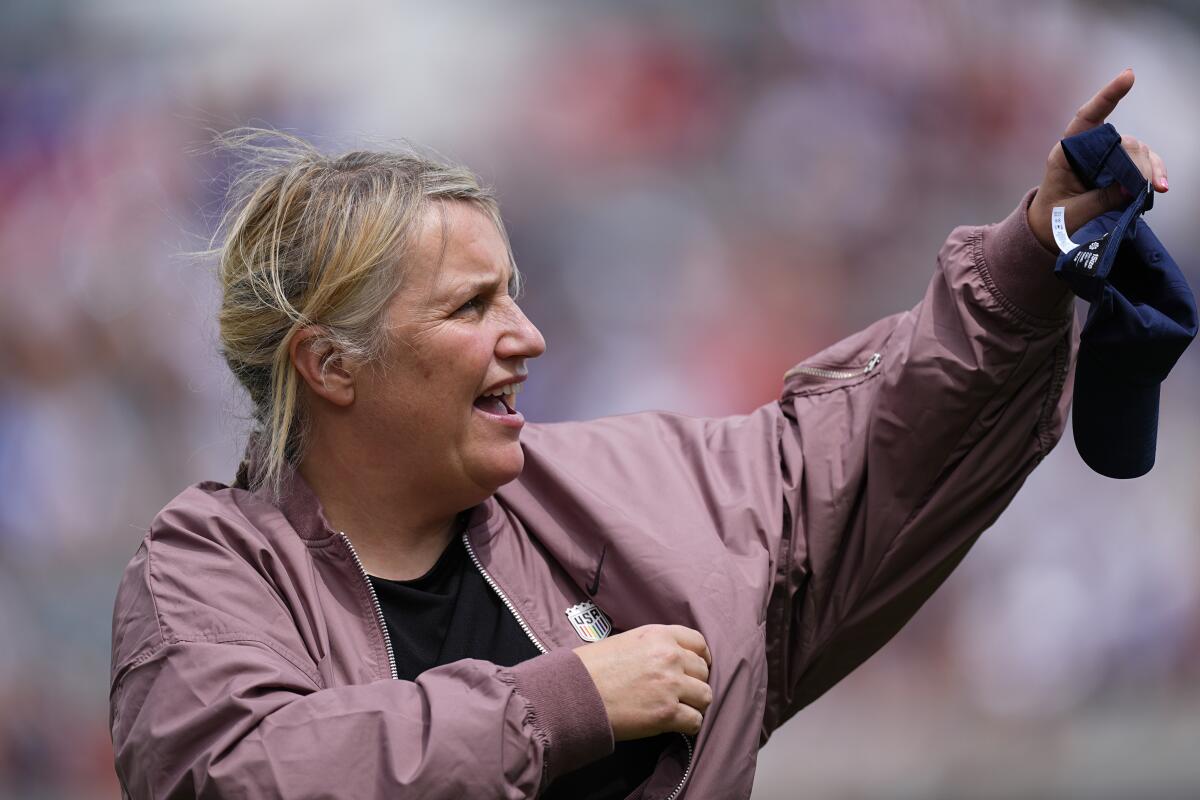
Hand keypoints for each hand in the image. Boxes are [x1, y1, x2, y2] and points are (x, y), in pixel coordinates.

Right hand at [573, 624, 711, 740]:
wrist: (574, 692)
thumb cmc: (593, 667)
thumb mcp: (627, 641)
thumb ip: (654, 646)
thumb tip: (670, 659)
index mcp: (659, 635)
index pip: (698, 643)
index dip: (700, 657)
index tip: (694, 669)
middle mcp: (670, 657)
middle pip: (703, 671)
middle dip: (695, 682)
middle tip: (681, 693)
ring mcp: (670, 685)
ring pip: (705, 696)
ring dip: (695, 704)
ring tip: (680, 709)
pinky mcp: (666, 713)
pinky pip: (696, 721)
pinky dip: (689, 725)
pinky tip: (676, 724)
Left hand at [1028, 68, 1168, 251]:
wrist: (1049, 230)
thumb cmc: (1054, 218)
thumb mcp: (1072, 212)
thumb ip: (1100, 199)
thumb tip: (1130, 187)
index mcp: (1065, 154)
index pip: (1086, 117)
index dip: (1107, 96)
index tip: (1129, 75)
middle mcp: (1088, 149)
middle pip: (1122, 142)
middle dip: (1137, 163)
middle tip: (1143, 186)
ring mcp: (1106, 157)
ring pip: (1137, 151)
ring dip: (1150, 169)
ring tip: (1156, 189)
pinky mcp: (1119, 168)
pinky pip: (1144, 163)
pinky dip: (1154, 173)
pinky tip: (1160, 187)